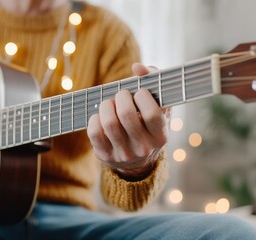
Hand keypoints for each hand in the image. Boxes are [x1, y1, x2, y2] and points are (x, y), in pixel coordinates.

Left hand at [87, 63, 167, 179]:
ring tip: (110, 103)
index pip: (152, 113)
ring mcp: (124, 154)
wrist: (137, 161)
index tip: (139, 92)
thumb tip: (137, 67)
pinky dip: (95, 118)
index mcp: (160, 136)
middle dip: (121, 97)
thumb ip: (153, 81)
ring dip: (106, 105)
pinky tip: (101, 116)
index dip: (143, 97)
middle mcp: (144, 148)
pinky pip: (95, 132)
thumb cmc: (148, 124)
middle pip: (126, 115)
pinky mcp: (105, 155)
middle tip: (121, 94)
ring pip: (109, 123)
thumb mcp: (159, 106)